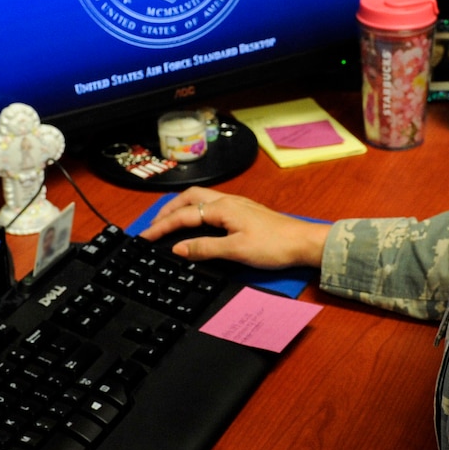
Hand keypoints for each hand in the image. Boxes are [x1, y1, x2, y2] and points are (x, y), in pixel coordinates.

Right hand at [140, 187, 328, 268]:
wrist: (303, 243)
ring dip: (180, 208)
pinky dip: (194, 210)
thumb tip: (179, 248)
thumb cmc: (274, 245)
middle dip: (167, 210)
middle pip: (188, 198)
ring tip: (167, 221)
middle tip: (152, 225)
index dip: (161, 227)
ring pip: (199, 199)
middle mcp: (227, 202)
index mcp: (222, 208)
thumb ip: (205, 248)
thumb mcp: (236, 250)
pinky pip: (210, 205)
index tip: (144, 236)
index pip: (183, 215)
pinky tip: (195, 221)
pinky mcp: (243, 212)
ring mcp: (236, 205)